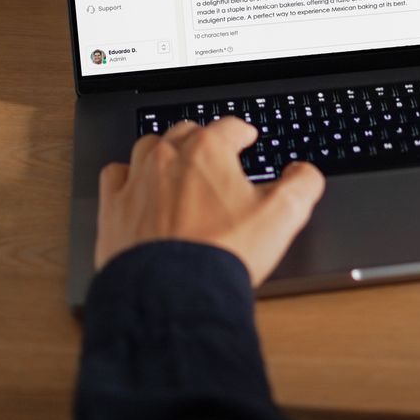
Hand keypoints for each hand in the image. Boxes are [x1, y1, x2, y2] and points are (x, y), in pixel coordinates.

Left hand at [95, 117, 326, 286]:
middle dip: (203, 138)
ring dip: (165, 151)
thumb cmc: (222, 252)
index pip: (229, 127)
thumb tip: (304, 173)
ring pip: (149, 146)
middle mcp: (168, 157)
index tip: (246, 137)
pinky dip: (128, 176)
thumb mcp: (282, 216)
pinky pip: (115, 174)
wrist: (173, 292)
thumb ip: (301, 185)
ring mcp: (137, 180)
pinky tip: (137, 186)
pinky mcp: (114, 207)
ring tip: (176, 164)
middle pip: (187, 131)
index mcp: (208, 152)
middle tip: (215, 153)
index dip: (242, 132)